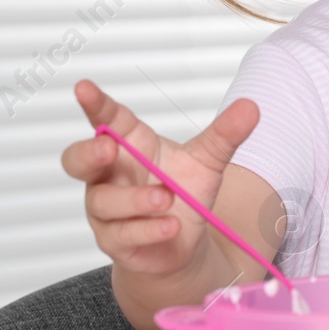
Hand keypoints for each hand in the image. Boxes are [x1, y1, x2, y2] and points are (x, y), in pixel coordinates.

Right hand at [61, 79, 259, 278]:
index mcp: (128, 145)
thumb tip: (251, 107)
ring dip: (134, 199)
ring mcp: (106, 211)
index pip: (106, 121)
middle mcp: (108, 176)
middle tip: (108, 148)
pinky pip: (123, 235)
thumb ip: (224, 135)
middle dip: (88, 152)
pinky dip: (148, 230)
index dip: (95, 104)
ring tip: (165, 198)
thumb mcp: (208, 161)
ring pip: (103, 201)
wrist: (182, 241)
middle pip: (77, 161)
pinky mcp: (115, 242)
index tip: (84, 88)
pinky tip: (171, 225)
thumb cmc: (183, 192)